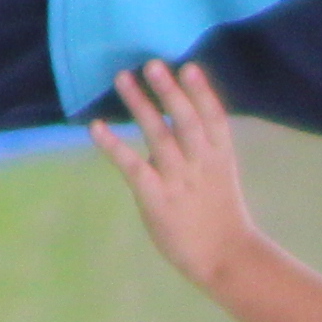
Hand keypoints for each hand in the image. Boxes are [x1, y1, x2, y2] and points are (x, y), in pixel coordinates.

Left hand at [91, 62, 261, 290]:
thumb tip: (170, 123)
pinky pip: (132, 166)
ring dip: (140, 105)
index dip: (201, 91)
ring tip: (124, 79)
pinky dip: (113, 145)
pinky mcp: (156, 199)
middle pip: (186, 120)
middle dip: (170, 91)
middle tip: (152, 64)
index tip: (188, 67)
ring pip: (159, 135)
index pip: (213, 117)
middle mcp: (200, 164)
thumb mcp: (220, 175)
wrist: (224, 257)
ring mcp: (178, 181)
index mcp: (220, 156)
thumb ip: (201, 149)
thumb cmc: (218, 215)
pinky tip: (97, 127)